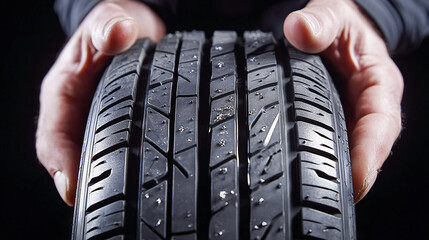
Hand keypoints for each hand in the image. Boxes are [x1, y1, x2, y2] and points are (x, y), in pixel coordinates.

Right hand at [36, 0, 164, 205]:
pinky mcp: (115, 126)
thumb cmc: (115, 27)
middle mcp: (76, 113)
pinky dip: (122, 168)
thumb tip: (118, 33)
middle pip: (71, 156)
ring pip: (92, 158)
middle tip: (103, 207)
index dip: (60, 161)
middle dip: (84, 182)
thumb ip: (109, 26)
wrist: (130, 30)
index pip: (53, 133)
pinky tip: (140, 181)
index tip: (71, 188)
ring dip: (103, 181)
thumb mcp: (110, 19)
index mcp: (64, 90)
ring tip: (124, 203)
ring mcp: (94, 121)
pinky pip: (114, 151)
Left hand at [284, 0, 402, 201]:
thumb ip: (320, 22)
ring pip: (350, 152)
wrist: (335, 26)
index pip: (381, 123)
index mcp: (377, 83)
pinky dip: (322, 164)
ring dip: (337, 177)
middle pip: (368, 149)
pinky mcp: (334, 121)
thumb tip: (299, 29)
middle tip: (328, 201)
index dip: (372, 153)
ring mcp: (351, 117)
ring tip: (315, 200)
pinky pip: (332, 145)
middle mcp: (367, 106)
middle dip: (353, 177)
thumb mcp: (332, 13)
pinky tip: (305, 179)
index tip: (360, 179)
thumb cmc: (340, 21)